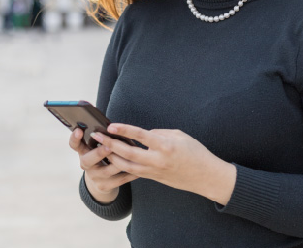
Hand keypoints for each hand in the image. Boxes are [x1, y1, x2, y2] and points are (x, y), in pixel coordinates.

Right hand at [68, 128, 138, 202]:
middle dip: (99, 153)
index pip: (74, 144)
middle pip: (88, 160)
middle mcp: (86, 164)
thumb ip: (101, 138)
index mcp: (83, 151)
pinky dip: (130, 174)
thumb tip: (113, 126)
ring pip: (107, 170)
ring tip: (130, 156)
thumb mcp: (96, 146)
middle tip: (109, 146)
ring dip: (119, 162)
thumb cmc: (102, 155)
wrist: (101, 179)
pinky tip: (139, 167)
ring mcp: (94, 177)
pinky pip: (119, 180)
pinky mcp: (104, 186)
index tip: (79, 130)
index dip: (75, 138)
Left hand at [91, 124, 236, 204]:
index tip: (111, 126)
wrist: (205, 176)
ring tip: (101, 147)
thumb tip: (144, 134)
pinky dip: (122, 164)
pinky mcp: (153, 178)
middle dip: (110, 144)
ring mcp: (154, 171)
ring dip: (112, 156)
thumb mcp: (180, 135)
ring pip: (127, 165)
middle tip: (97, 136)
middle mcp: (157, 160)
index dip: (124, 130)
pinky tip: (113, 158)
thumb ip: (160, 133)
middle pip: (128, 153)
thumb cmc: (195, 152)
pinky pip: (134, 171)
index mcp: (165, 146)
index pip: (140, 136)